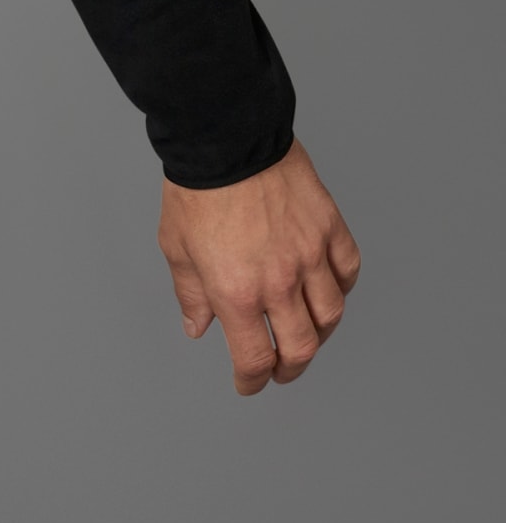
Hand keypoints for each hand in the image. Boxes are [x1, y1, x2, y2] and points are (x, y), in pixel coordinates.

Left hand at [158, 138, 360, 394]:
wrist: (225, 138)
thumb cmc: (195, 188)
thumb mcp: (175, 245)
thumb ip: (190, 292)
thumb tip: (199, 326)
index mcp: (236, 290)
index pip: (254, 356)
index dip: (252, 380)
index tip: (249, 384)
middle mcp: (279, 280)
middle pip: (302, 347)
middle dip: (290, 368)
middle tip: (281, 370)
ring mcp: (309, 255)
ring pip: (331, 315)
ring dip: (319, 333)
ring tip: (305, 333)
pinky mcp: (329, 229)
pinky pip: (346, 271)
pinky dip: (340, 288)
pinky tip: (327, 290)